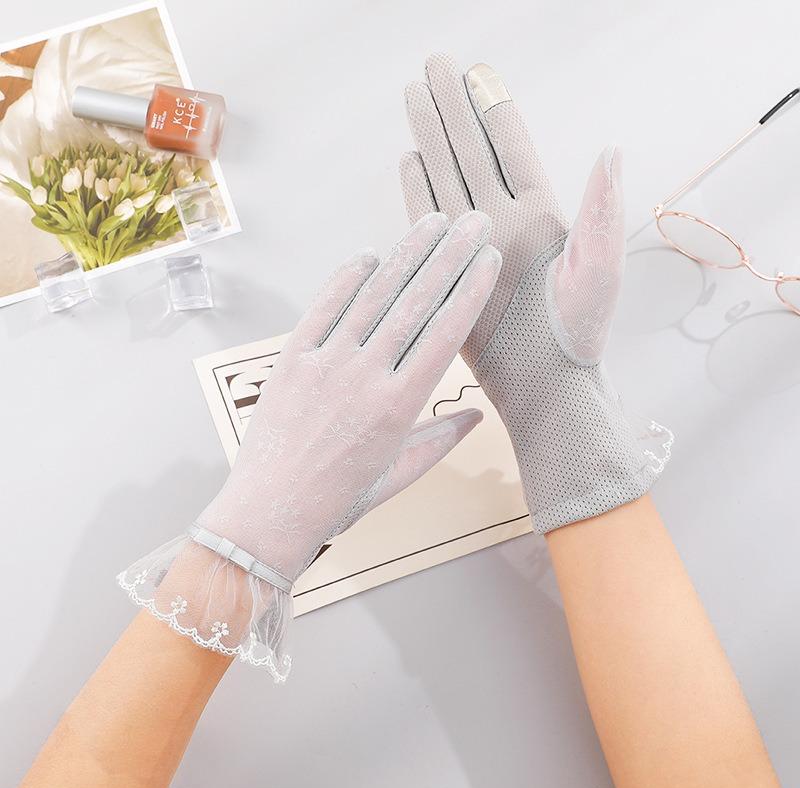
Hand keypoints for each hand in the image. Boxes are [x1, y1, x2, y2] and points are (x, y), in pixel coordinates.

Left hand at [119, 211, 500, 680]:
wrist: (270, 511)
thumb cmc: (337, 499)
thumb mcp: (397, 476)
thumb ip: (439, 442)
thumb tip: (475, 417)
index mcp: (398, 407)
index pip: (446, 334)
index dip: (471, 290)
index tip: (490, 259)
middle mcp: (365, 377)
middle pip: (416, 303)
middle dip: (450, 256)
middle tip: (473, 222)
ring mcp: (326, 364)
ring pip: (374, 296)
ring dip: (406, 255)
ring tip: (431, 223)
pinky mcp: (292, 359)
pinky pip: (323, 308)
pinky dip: (347, 278)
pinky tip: (370, 255)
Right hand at [400, 55, 670, 533]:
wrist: (541, 386)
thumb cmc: (576, 338)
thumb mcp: (598, 274)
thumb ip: (600, 213)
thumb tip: (611, 152)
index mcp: (539, 216)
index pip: (509, 148)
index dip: (491, 107)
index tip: (477, 70)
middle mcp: (503, 222)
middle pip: (470, 152)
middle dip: (451, 107)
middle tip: (432, 65)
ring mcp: (475, 245)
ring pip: (446, 178)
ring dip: (430, 138)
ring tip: (414, 99)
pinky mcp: (451, 271)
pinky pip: (429, 222)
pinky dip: (418, 189)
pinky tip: (409, 160)